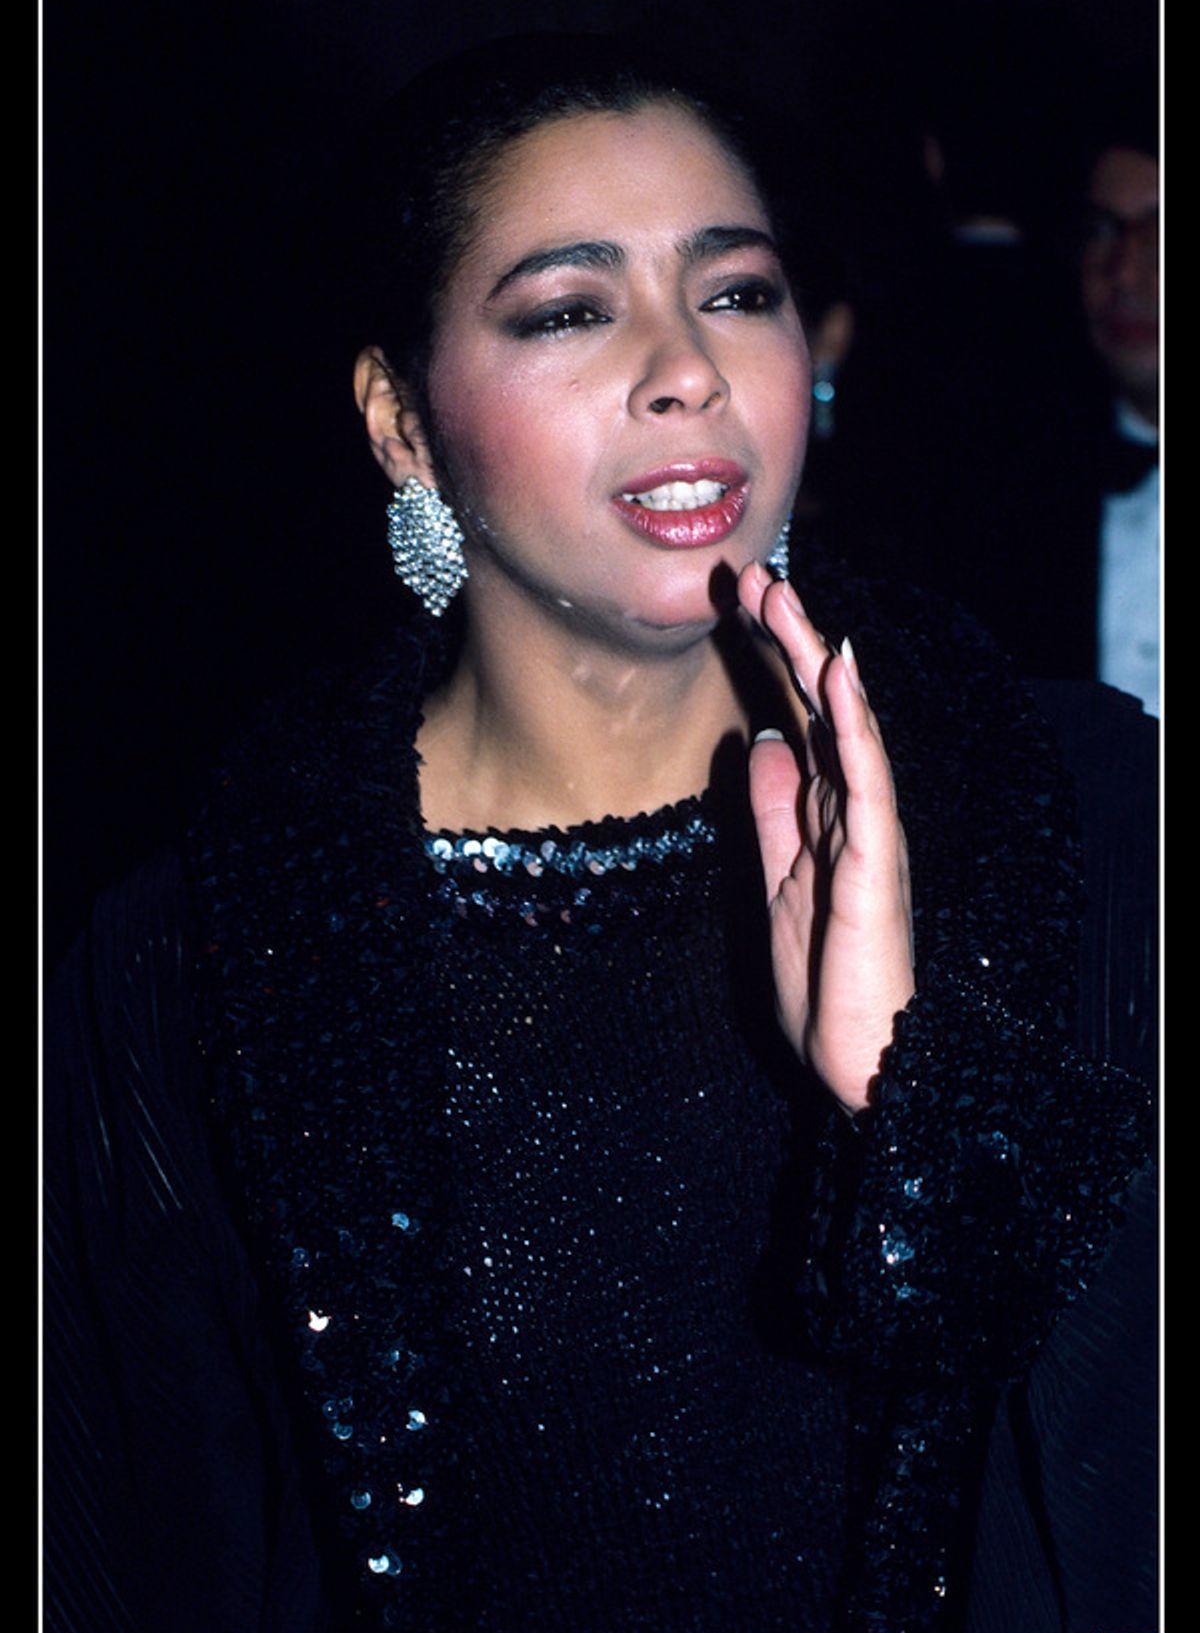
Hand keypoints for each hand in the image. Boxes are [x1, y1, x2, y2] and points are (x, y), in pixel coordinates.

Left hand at [738, 561, 914, 1112]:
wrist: (858, 1056)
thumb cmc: (824, 979)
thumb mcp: (778, 880)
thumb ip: (774, 814)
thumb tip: (764, 745)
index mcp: (825, 812)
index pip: (797, 717)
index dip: (770, 659)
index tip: (737, 604)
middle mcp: (851, 809)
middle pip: (819, 707)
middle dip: (788, 639)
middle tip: (755, 577)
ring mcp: (868, 830)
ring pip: (846, 725)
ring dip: (816, 659)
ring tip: (788, 600)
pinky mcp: (876, 859)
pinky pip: (868, 778)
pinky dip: (855, 722)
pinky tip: (840, 672)